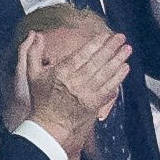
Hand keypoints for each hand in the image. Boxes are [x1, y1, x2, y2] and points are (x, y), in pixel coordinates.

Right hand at [24, 28, 132, 156]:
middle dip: (111, 48)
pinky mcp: (94, 103)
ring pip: (105, 73)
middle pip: (96, 61)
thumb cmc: (42, 99)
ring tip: (127, 49)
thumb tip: (35, 35)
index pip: (82, 54)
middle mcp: (75, 81)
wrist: (50, 125)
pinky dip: (118, 77)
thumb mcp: (32, 74)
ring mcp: (86, 93)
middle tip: (121, 38)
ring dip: (118, 60)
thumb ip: (32, 52)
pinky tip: (125, 68)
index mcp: (61, 72)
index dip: (96, 43)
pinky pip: (109, 87)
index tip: (105, 35)